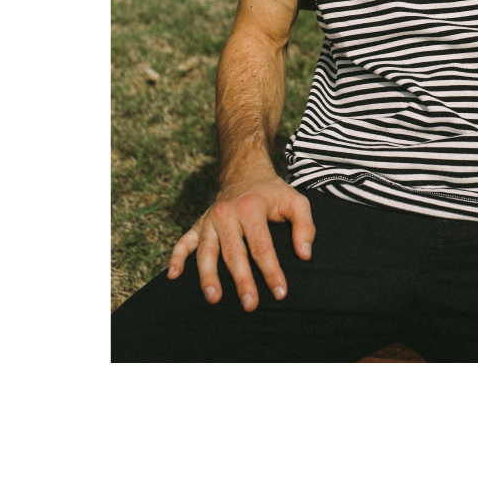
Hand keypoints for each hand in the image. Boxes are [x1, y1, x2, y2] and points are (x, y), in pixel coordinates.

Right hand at [167, 173, 314, 311]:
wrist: (245, 172)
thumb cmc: (273, 193)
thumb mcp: (296, 201)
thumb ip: (305, 225)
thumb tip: (304, 254)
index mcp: (251, 208)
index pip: (262, 246)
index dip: (271, 271)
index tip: (280, 293)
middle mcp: (227, 214)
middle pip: (234, 253)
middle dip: (242, 281)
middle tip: (250, 306)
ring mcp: (210, 220)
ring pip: (206, 251)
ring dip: (208, 275)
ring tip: (213, 298)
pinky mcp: (198, 224)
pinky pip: (184, 241)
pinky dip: (177, 257)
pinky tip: (173, 275)